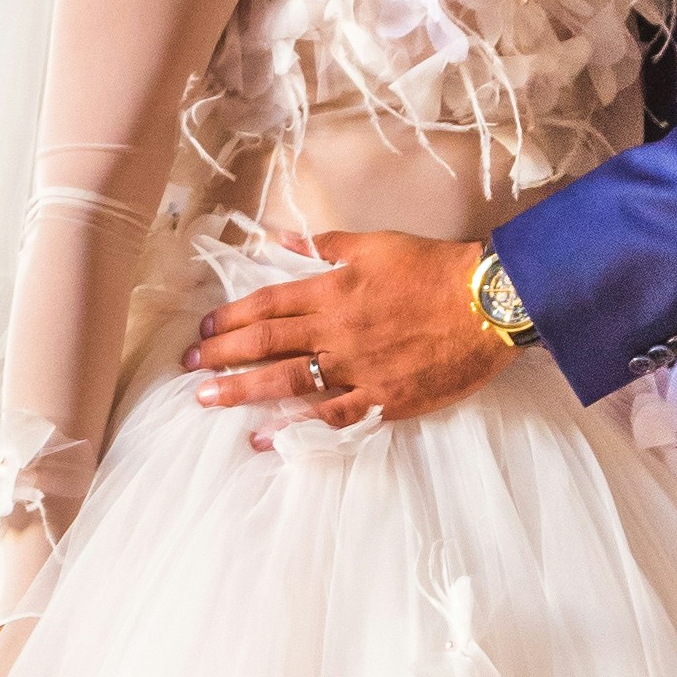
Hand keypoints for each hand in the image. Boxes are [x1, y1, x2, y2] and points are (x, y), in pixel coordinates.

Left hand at [185, 231, 502, 429]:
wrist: (488, 304)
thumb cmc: (435, 269)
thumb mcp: (376, 244)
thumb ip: (325, 245)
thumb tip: (281, 237)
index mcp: (333, 288)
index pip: (268, 303)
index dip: (231, 316)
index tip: (205, 327)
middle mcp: (336, 329)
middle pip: (266, 342)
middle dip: (221, 353)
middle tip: (189, 365)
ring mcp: (356, 367)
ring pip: (287, 380)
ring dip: (241, 390)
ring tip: (206, 399)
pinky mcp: (381, 398)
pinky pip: (329, 415)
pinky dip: (293, 428)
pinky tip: (263, 438)